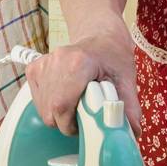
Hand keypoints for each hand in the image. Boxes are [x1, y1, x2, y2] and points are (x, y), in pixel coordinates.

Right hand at [23, 16, 140, 138]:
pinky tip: (66, 94)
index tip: (85, 125)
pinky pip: (38, 100)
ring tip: (77, 101)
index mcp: (77, 63)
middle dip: (67, 122)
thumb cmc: (112, 54)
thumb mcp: (126, 77)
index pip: (62, 108)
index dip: (72, 125)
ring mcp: (42, 65)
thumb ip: (129, 106)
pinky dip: (51, 105)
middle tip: (84, 113)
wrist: (98, 33)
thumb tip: (133, 132)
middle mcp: (55, 62)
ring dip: (59, 114)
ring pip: (43, 109)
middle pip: (50, 112)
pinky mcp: (34, 69)